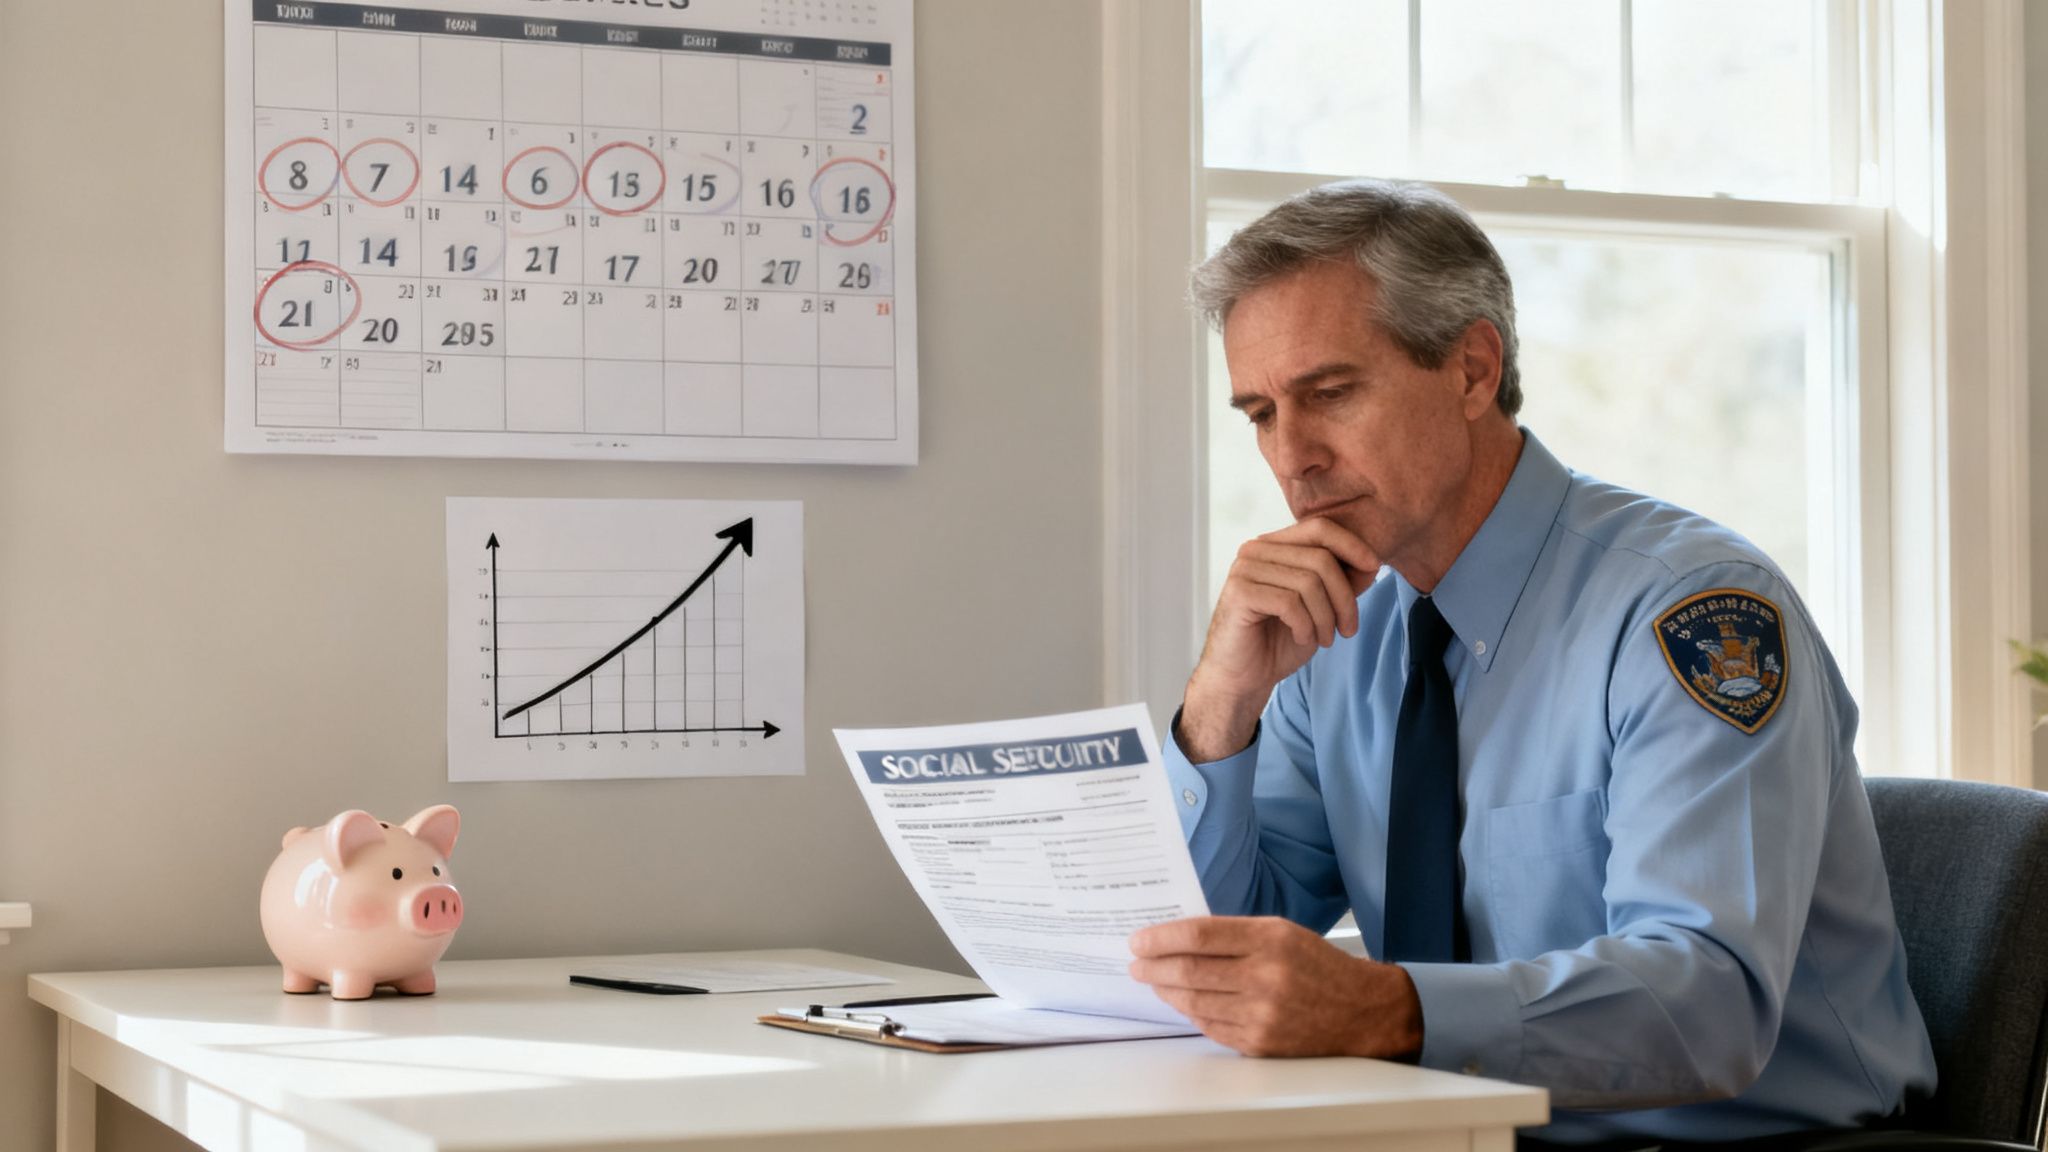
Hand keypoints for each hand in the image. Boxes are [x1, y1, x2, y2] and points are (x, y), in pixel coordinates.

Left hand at [1128, 916, 1422, 1059]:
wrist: (1361, 1011)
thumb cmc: (1317, 965)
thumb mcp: (1282, 932)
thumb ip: (1235, 934)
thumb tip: (1179, 938)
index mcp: (1270, 940)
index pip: (1200, 935)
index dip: (1162, 937)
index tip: (1139, 939)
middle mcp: (1265, 977)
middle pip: (1190, 971)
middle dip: (1153, 966)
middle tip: (1136, 963)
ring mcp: (1262, 1014)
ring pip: (1195, 1002)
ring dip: (1166, 991)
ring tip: (1153, 981)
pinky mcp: (1260, 1043)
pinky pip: (1210, 1027)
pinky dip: (1191, 1013)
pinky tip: (1182, 1002)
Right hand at [1180, 519, 1378, 760]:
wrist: (1242, 678)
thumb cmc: (1278, 641)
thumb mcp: (1321, 609)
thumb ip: (1342, 583)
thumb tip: (1372, 563)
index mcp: (1274, 546)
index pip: (1319, 528)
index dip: (1352, 545)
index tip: (1374, 568)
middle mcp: (1255, 550)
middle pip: (1320, 558)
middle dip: (1344, 598)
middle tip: (1348, 630)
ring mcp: (1244, 570)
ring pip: (1309, 583)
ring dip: (1326, 618)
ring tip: (1323, 639)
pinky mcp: (1239, 593)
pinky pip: (1290, 603)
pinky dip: (1305, 626)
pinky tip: (1301, 638)